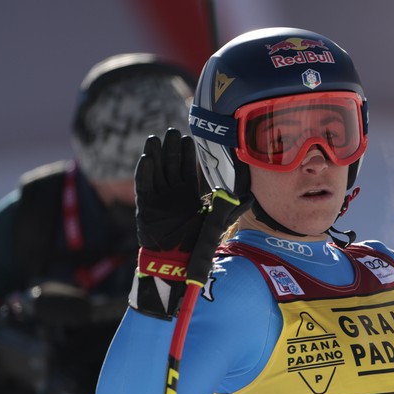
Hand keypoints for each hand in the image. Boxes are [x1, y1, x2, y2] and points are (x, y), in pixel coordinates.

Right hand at [131, 128, 249, 317]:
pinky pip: (143, 186)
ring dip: (155, 155)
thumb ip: (230, 209)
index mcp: (189, 194)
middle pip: (170, 165)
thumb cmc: (197, 243)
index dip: (187, 155)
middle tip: (171, 132)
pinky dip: (144, 173)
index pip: (187, 169)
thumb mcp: (216, 223)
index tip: (189, 138)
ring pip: (156, 171)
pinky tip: (147, 159)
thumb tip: (250, 198)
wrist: (178, 261)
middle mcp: (172, 193)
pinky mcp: (145, 207)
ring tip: (155, 139)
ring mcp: (158, 199)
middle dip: (171, 149)